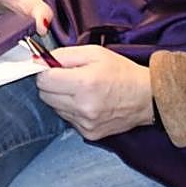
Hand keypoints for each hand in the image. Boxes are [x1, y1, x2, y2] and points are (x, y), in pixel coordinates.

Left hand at [35, 45, 153, 139]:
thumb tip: (39, 60)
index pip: (43, 80)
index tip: (49, 67)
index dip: (44, 70)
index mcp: (84, 83)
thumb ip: (63, 55)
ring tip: (79, 89)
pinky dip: (71, 109)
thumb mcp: (94, 52)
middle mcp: (82, 107)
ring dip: (60, 97)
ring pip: (54, 108)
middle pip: (44, 95)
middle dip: (51, 84)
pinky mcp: (89, 134)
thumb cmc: (121, 71)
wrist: (146, 97)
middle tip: (66, 76)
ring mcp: (86, 123)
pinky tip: (86, 102)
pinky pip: (67, 119)